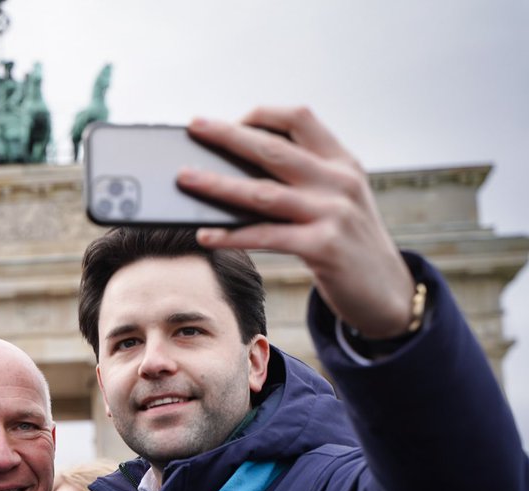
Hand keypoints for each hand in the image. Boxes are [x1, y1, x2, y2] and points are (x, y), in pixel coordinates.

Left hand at [179, 107, 415, 338]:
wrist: (389, 292)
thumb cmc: (350, 243)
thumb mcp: (339, 199)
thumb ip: (305, 178)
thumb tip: (238, 169)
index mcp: (342, 162)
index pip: (299, 119)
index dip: (261, 115)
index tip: (229, 121)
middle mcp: (339, 181)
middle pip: (274, 149)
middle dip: (228, 135)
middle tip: (195, 126)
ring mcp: (333, 213)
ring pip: (263, 192)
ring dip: (218, 184)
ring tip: (185, 178)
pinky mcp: (324, 247)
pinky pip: (266, 236)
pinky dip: (232, 235)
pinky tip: (206, 235)